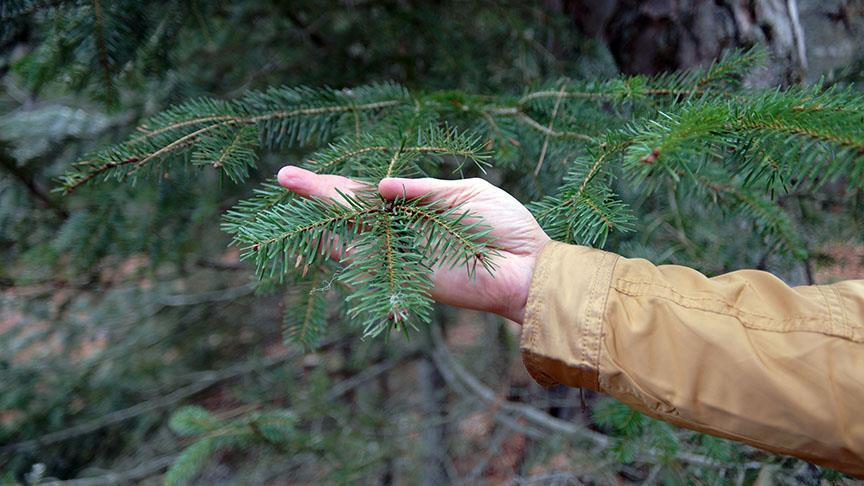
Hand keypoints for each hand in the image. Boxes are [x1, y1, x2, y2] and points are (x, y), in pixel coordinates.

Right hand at [277, 166, 550, 323]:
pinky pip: (367, 260)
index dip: (344, 180)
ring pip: (351, 230)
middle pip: (352, 207)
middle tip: (284, 176)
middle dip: (319, 192)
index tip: (315, 168)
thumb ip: (423, 189)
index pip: (373, 190)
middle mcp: (405, 227)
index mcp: (421, 203)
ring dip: (319, 214)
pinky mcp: (405, 273)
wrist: (527, 267)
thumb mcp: (467, 193)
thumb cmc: (505, 227)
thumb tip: (382, 186)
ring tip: (288, 191)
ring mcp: (401, 250)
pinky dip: (339, 248)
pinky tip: (312, 234)